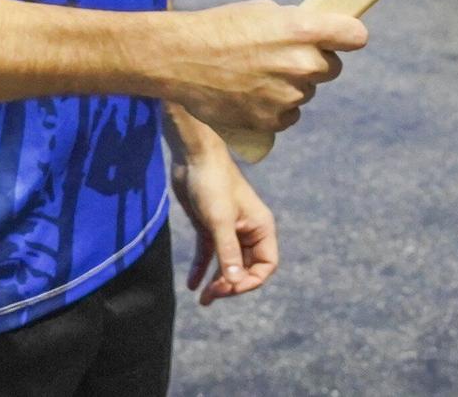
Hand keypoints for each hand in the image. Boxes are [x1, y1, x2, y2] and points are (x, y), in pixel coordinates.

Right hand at [166, 0, 365, 134]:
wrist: (179, 58)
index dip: (349, 37)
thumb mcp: (264, 12)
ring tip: (257, 75)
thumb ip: (297, 25)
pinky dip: (276, 109)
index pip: (355, 36)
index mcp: (302, 30)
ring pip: (308, 93)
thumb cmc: (220, 27)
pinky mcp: (272, 121)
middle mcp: (301, 64)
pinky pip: (289, 115)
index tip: (344, 38)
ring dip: (292, 86)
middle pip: (332, 68)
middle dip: (315, 63)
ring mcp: (288, 95)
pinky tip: (252, 95)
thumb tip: (318, 36)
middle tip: (285, 57)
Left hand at [170, 129, 279, 305]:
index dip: (249, 281)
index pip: (266, 265)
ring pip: (228, 264)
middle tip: (211, 295)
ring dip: (217, 282)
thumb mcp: (219, 221)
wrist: (194, 158)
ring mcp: (229, 230)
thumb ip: (228, 253)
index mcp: (261, 228)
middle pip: (247, 268)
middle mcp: (248, 231)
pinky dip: (202, 269)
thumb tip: (234, 283)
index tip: (228, 287)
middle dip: (231, 284)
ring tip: (203, 300)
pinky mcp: (210, 227)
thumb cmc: (212, 185)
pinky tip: (192, 285)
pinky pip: (209, 254)